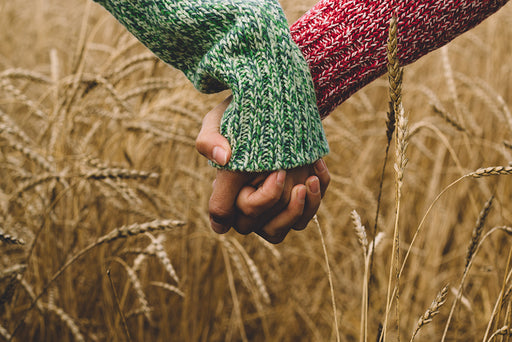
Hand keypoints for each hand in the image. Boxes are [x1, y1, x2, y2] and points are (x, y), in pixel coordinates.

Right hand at [196, 95, 329, 242]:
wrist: (270, 107)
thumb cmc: (238, 117)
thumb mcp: (218, 120)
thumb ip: (209, 138)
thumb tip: (223, 157)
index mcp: (227, 193)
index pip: (234, 216)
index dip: (259, 201)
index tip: (276, 172)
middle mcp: (249, 206)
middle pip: (266, 228)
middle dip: (284, 204)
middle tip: (292, 173)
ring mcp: (274, 207)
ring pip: (289, 228)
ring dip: (303, 208)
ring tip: (310, 180)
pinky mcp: (295, 201)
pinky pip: (308, 214)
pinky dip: (318, 195)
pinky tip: (317, 166)